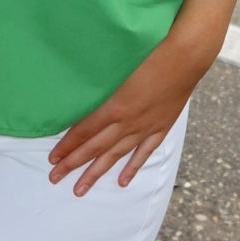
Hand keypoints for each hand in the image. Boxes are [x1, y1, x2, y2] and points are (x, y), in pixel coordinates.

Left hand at [47, 38, 200, 196]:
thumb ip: (99, 80)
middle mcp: (128, 121)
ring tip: (80, 189)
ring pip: (116, 155)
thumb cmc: (150, 50)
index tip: (52, 158)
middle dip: (74, 163)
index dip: (67, 145)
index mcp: (115, 105)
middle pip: (95, 147)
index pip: (84, 131)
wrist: (186, 55)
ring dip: (97, 172)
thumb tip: (75, 87)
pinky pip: (143, 152)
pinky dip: (132, 167)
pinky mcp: (161, 126)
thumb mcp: (117, 63)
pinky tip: (122, 181)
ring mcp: (145, 127)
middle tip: (55, 178)